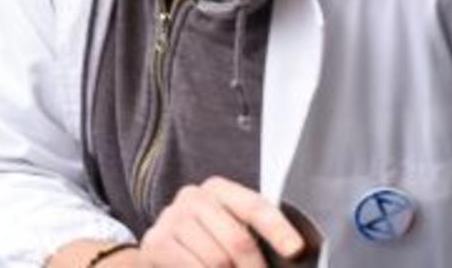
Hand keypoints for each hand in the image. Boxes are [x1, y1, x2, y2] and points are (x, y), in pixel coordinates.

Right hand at [140, 178, 305, 267]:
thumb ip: (258, 240)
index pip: (254, 206)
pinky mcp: (156, 242)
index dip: (277, 229)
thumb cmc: (209, 246)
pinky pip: (193, 267)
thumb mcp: (233, 234)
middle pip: (238, 240)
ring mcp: (171, 218)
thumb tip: (293, 255)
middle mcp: (193, 197)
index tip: (295, 249)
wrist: (165, 256)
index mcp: (219, 190)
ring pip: (217, 260)